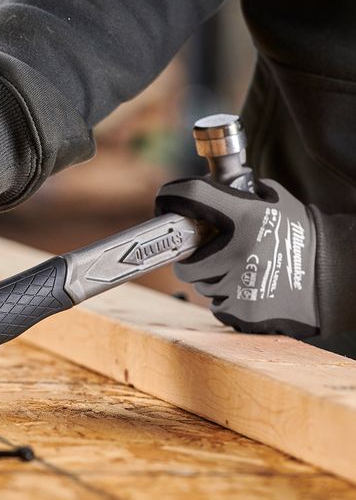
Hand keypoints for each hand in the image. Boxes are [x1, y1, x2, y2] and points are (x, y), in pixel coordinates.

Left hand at [155, 178, 318, 338]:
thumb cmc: (302, 236)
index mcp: (244, 217)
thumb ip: (238, 193)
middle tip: (211, 254)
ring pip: (202, 286)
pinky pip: (218, 305)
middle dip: (194, 259)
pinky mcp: (243, 311)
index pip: (191, 195)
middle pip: (186, 261)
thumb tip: (206, 188)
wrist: (335, 277)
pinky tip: (249, 288)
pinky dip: (228, 299)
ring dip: (213, 279)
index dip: (172, 196)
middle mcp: (236, 251)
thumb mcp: (274, 201)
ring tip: (241, 271)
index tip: (164, 202)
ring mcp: (238, 285)